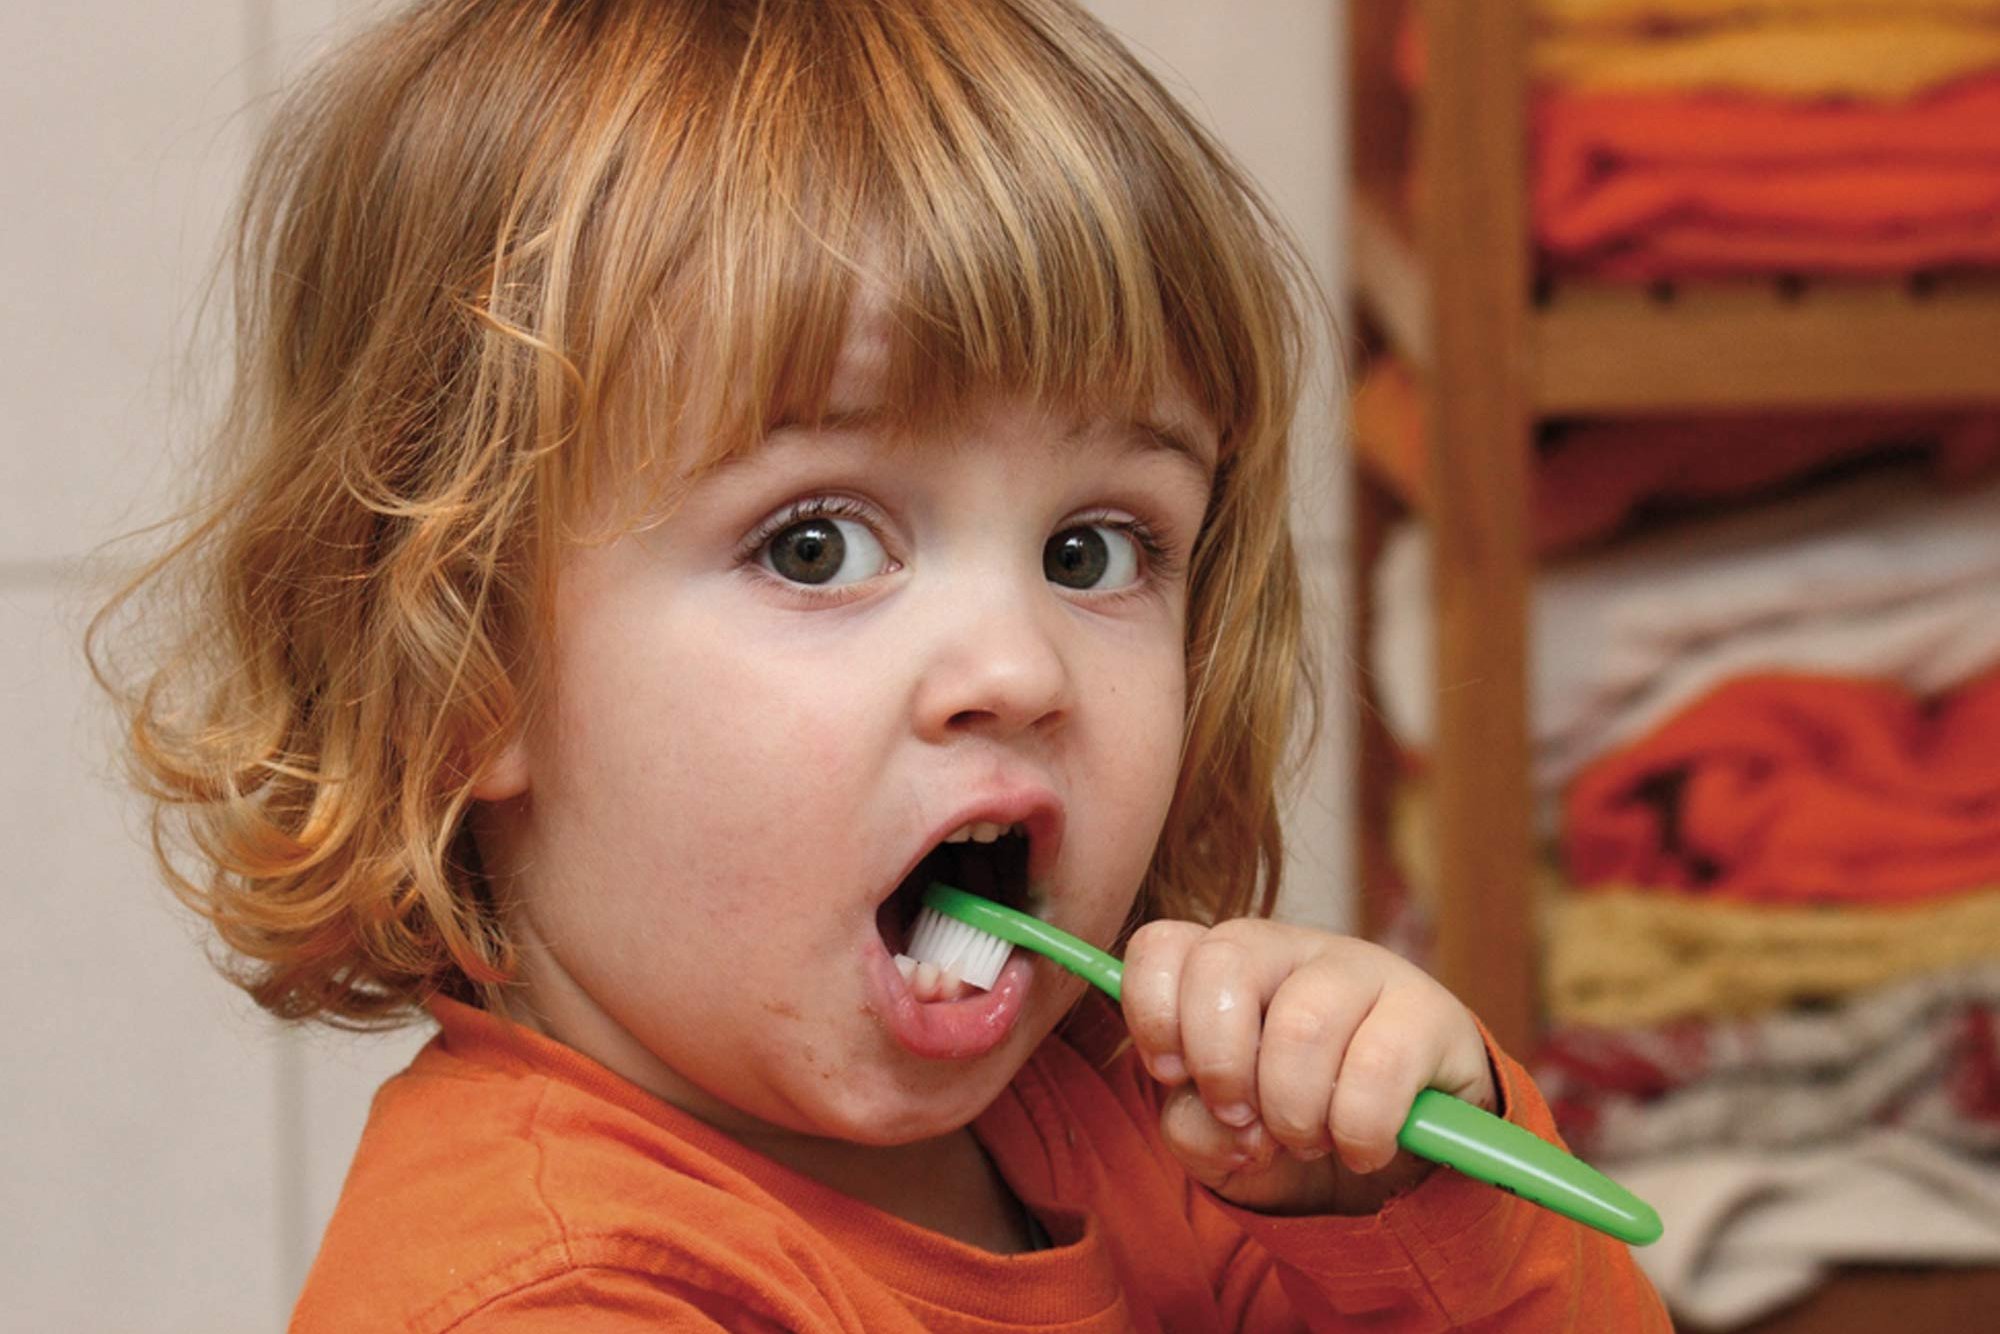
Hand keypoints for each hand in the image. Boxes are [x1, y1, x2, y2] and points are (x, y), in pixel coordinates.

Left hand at [1120, 918, 1497, 1215]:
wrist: (1400, 1159)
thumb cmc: (1293, 1129)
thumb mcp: (1223, 1142)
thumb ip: (1193, 1128)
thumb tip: (1218, 1119)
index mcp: (1225, 965)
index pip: (1162, 944)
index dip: (1153, 1015)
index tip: (1174, 1076)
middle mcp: (1289, 948)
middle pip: (1223, 965)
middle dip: (1222, 1066)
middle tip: (1246, 1122)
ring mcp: (1362, 968)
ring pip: (1301, 1024)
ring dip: (1294, 1112)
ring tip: (1309, 1141)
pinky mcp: (1427, 1010)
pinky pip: (1378, 1068)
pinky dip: (1358, 1132)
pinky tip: (1362, 1147)